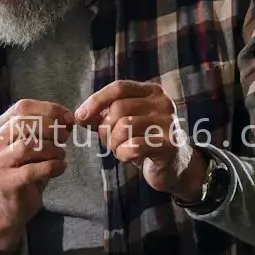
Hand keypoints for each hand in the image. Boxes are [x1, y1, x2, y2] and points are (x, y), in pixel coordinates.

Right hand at [0, 99, 72, 254]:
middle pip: (24, 123)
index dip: (49, 109)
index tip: (68, 118)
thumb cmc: (24, 171)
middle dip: (51, 127)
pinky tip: (60, 168)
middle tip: (65, 137)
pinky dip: (52, 167)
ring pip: (28, 146)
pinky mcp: (5, 182)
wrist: (9, 206)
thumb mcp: (33, 146)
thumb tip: (68, 118)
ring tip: (61, 155)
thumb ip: (46, 130)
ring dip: (52, 149)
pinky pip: (32, 170)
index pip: (23, 107)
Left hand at [75, 80, 207, 198]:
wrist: (174, 166)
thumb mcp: (124, 122)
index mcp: (152, 92)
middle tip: (110, 141)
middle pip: (118, 108)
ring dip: (113, 144)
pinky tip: (129, 158)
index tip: (80, 117)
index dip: (95, 101)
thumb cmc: (144, 141)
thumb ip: (104, 115)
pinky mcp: (169, 145)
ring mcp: (169, 123)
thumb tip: (80, 116)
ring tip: (120, 150)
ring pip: (124, 127)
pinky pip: (133, 147)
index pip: (119, 87)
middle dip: (105, 128)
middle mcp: (164, 103)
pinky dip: (123, 155)